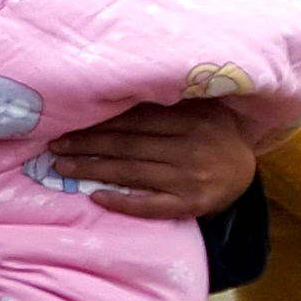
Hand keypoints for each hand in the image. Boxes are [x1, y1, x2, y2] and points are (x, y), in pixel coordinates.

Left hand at [44, 98, 258, 221]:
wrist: (245, 170)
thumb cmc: (212, 134)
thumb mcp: (199, 110)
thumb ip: (166, 104)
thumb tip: (113, 94)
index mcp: (190, 120)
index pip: (135, 121)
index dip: (98, 122)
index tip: (66, 123)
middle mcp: (190, 149)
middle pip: (128, 145)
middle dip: (86, 145)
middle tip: (54, 146)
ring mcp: (190, 179)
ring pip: (132, 173)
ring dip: (93, 170)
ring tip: (62, 168)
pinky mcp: (190, 205)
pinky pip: (150, 205)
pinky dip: (122, 201)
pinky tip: (96, 197)